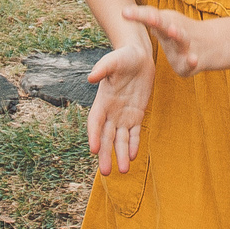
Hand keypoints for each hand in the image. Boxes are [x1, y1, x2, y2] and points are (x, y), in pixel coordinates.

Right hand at [84, 37, 154, 175]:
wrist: (139, 55)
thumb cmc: (123, 56)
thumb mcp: (113, 60)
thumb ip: (103, 68)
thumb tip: (90, 77)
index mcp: (102, 100)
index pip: (95, 122)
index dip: (94, 135)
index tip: (94, 149)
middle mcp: (111, 111)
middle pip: (106, 137)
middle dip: (106, 154)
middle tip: (106, 173)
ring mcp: (123, 114)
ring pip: (120, 139)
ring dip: (120, 154)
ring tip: (123, 171)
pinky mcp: (137, 114)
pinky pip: (134, 133)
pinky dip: (133, 144)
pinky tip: (132, 157)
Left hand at [120, 4, 210, 74]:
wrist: (210, 44)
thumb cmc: (176, 34)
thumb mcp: (162, 25)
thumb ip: (147, 18)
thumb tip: (123, 10)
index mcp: (164, 23)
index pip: (151, 15)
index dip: (139, 14)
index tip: (124, 12)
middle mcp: (174, 31)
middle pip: (165, 24)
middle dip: (157, 20)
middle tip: (149, 17)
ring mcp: (184, 46)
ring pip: (181, 39)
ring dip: (177, 34)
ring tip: (172, 31)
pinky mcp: (190, 63)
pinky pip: (191, 62)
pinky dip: (192, 61)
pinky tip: (193, 59)